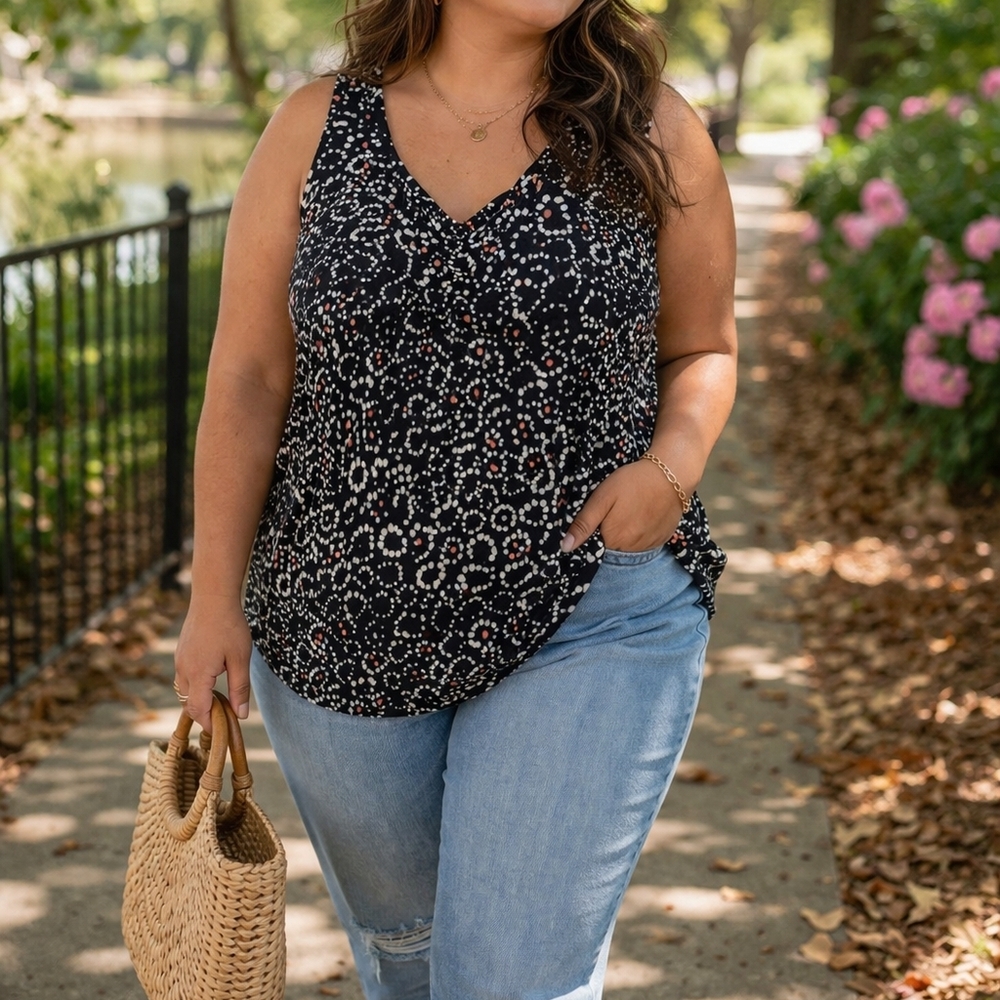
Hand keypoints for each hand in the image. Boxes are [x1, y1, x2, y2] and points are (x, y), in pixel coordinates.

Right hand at [173, 596, 252, 733]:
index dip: (209, 723)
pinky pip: (185, 675)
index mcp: (198, 674)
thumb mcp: (240, 659)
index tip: (220, 730)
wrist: (212, 597)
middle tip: (223, 716)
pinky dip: (196, 684)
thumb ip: (239, 688)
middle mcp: (184, 669)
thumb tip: (241, 714)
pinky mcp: (181, 651)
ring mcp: (180, 659)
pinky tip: (213, 676)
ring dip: (199, 697)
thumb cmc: (229, 626)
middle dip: (204, 713)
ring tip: (220, 698)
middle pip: (188, 702)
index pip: (199, 709)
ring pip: (185, 689)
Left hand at [561, 459, 683, 552]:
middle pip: (612, 547)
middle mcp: (631, 549)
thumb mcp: (602, 498)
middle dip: (610, 532)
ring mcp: (649, 546)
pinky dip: (642, 532)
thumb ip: (583, 524)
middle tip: (617, 509)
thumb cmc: (632, 482)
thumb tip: (565, 548)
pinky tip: (643, 515)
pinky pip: (645, 542)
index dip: (594, 532)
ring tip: (631, 510)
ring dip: (626, 534)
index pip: (595, 546)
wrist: (671, 474)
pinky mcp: (662, 539)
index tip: (600, 516)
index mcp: (613, 540)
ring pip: (629, 546)